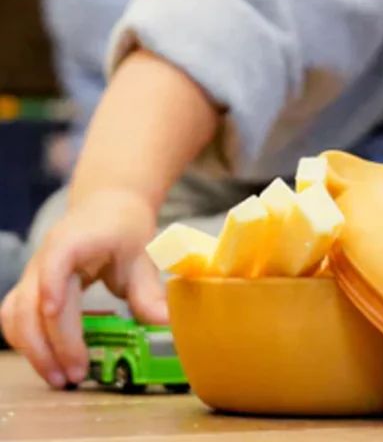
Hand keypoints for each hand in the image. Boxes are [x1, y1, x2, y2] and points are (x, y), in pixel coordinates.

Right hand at [0, 189, 165, 388]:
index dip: (52, 285)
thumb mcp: (142, 254)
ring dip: (34, 350)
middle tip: (74, 375)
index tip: (55, 312)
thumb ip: (149, 291)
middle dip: (50, 343)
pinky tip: (48, 362)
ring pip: (16, 316)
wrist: (107, 206)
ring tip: (61, 378)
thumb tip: (165, 323)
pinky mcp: (28, 288)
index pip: (56, 260)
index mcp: (74, 240)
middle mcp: (45, 257)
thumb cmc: (123, 228)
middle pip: (34, 302)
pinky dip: (26, 343)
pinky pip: (14, 319)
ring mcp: (32, 274)